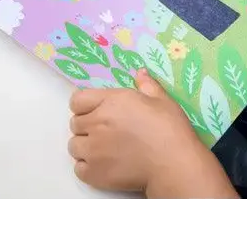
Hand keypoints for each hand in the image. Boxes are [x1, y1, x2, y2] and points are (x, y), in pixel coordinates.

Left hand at [68, 70, 237, 199]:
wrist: (172, 164)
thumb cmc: (170, 130)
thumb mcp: (162, 101)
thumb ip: (147, 85)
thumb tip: (140, 73)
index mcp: (111, 102)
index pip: (78, 100)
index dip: (85, 105)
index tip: (96, 110)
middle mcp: (97, 123)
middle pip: (75, 123)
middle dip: (86, 125)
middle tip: (104, 131)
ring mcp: (93, 150)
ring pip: (74, 146)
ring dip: (85, 146)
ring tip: (103, 150)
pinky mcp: (94, 173)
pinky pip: (78, 169)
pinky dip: (87, 167)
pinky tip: (103, 166)